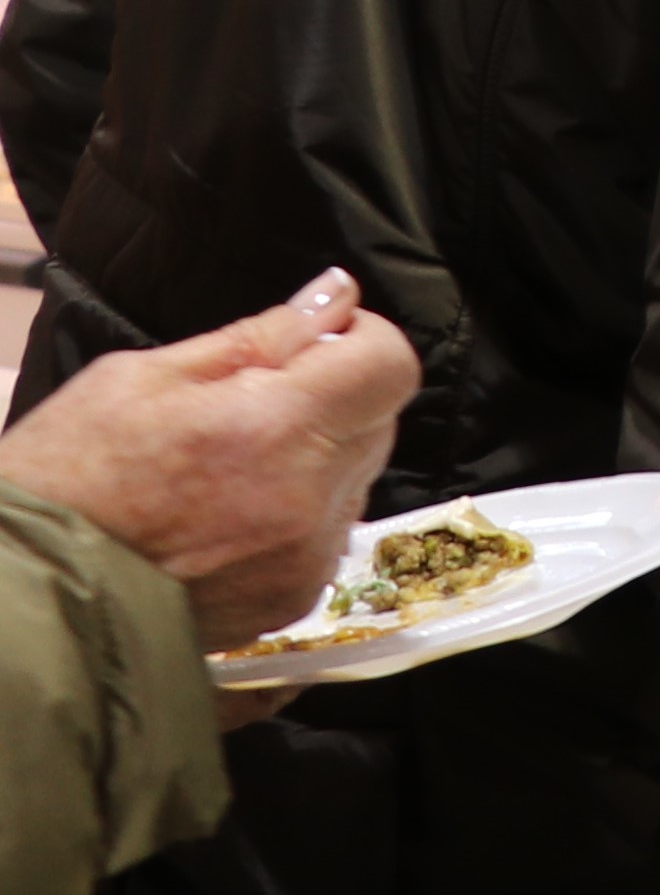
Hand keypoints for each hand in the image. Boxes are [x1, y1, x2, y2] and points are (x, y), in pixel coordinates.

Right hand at [0, 268, 417, 647]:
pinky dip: (296, 513)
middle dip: (331, 399)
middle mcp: (311, 496)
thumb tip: (334, 298)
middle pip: (376, 420)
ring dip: (316, 459)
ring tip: (227, 468)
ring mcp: (308, 555)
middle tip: (251, 406)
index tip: (318, 343)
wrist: (34, 593)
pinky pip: (327, 533)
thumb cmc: (67, 477)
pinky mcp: (296, 596)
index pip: (389, 366)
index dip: (360, 343)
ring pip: (355, 478)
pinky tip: (225, 516)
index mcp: (278, 427)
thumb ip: (257, 338)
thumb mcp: (142, 379)